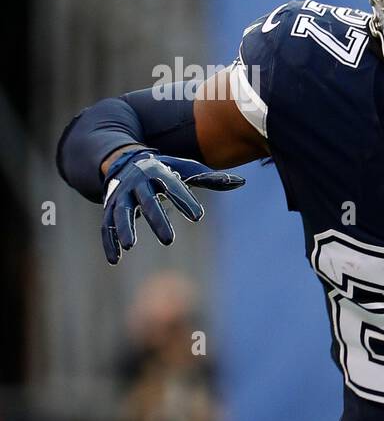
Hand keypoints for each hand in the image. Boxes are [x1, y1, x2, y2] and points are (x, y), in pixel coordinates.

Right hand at [101, 149, 244, 264]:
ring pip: (120, 213)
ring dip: (124, 228)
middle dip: (157, 219)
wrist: (126, 160)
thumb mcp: (186, 170)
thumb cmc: (165, 170)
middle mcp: (137, 183)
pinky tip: (114, 260)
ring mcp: (120, 195)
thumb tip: (241, 182)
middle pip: (147, 201)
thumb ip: (211, 179)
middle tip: (170, 240)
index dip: (185, 199)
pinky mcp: (108, 208)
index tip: (199, 216)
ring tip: (130, 246)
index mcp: (158, 172)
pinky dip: (108, 242)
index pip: (173, 185)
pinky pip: (106, 226)